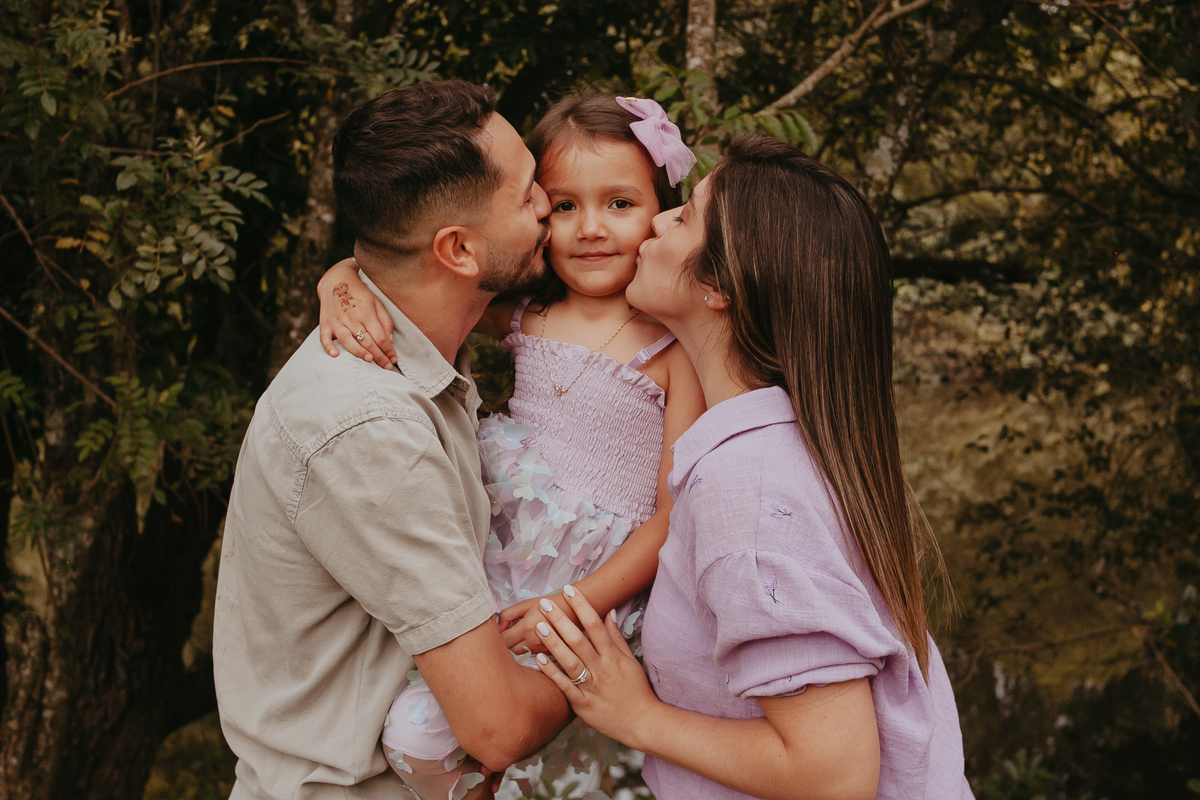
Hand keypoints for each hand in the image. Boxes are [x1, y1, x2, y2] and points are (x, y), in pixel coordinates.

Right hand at [317, 257, 396, 368]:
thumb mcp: (377, 302)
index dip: (388, 349)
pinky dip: (328, 347)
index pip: (380, 336)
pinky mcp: (325, 324)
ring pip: (348, 340)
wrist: (336, 281)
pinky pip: (324, 338)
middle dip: (379, 355)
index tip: (394, 359)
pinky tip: (335, 355)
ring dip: (358, 351)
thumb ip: (385, 321)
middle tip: (387, 367)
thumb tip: (389, 341)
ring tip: (369, 360)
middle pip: (367, 341)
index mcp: (366, 313)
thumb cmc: (360, 294)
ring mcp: (337, 322)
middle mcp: (352, 318)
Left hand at [498, 594, 579, 655]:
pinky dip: (527, 649)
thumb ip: (507, 614)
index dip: (499, 635)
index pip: (503, 640)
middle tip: (510, 632)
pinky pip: (531, 655)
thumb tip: (499, 627)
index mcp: (526, 628)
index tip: (502, 629)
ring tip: (521, 635)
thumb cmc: (547, 605)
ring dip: (517, 647)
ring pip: (520, 654)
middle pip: (510, 650)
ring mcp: (540, 649)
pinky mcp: (547, 653)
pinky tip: (531, 639)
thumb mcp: (525, 604)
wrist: (570, 611)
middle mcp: (532, 642)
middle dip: (507, 642)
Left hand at [532, 585, 659, 748]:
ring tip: (539, 626)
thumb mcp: (629, 660)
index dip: (582, 606)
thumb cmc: (636, 689)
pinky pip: (565, 686)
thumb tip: (608, 612)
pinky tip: (538, 659)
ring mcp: (591, 687)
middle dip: (561, 620)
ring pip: (570, 661)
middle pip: (579, 640)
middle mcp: (601, 669)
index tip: (569, 590)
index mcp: (613, 656)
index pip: (595, 625)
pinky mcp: (583, 704)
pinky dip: (552, 672)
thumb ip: (616, 636)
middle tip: (546, 604)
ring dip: (553, 643)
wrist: (643, 722)